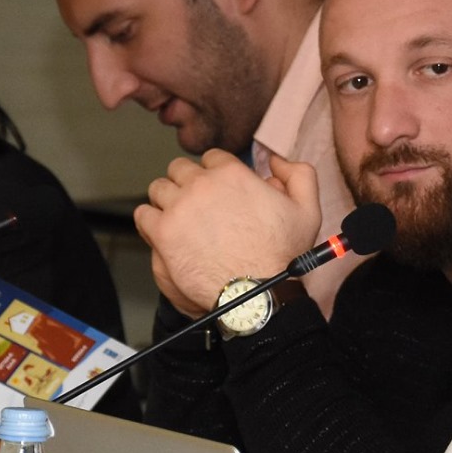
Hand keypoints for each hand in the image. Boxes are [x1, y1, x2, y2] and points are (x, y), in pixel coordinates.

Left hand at [134, 150, 319, 317]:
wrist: (257, 294)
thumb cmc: (280, 256)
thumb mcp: (307, 210)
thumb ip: (298, 174)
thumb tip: (276, 160)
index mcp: (232, 174)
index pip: (211, 158)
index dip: (215, 174)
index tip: (218, 191)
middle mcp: (201, 185)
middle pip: (180, 169)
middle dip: (188, 183)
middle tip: (198, 205)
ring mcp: (179, 208)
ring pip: (159, 188)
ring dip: (168, 200)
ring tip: (179, 218)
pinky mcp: (162, 233)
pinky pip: (143, 214)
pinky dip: (151, 221)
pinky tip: (165, 232)